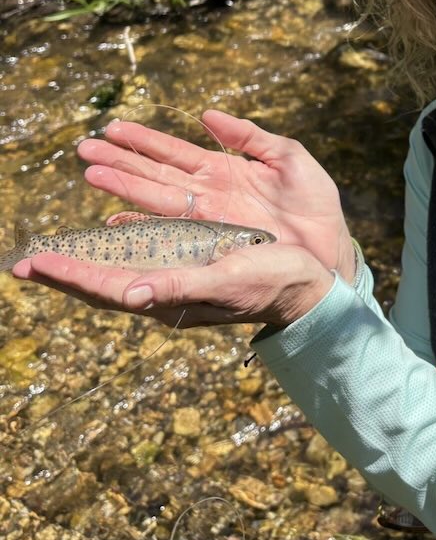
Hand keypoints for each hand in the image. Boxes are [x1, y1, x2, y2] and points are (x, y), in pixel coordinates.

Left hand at [11, 243, 334, 328]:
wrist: (304, 288)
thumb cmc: (272, 283)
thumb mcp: (229, 279)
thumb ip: (182, 286)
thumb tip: (133, 294)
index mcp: (171, 298)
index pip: (107, 289)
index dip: (69, 275)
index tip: (32, 262)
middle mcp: (167, 294)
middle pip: (103, 284)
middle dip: (63, 272)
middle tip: (23, 262)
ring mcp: (177, 283)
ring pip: (118, 272)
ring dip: (84, 260)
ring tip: (53, 253)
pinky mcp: (191, 270)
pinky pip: (141, 262)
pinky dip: (116, 252)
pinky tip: (109, 240)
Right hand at [77, 110, 356, 281]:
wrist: (331, 249)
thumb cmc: (315, 205)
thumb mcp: (288, 158)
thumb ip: (250, 136)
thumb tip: (207, 114)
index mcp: (224, 171)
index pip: (175, 152)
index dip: (144, 140)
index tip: (112, 128)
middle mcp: (208, 196)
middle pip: (155, 174)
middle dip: (121, 161)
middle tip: (83, 149)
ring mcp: (208, 221)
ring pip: (156, 200)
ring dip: (124, 186)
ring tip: (91, 173)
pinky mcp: (212, 244)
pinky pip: (171, 234)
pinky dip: (144, 229)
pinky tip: (117, 223)